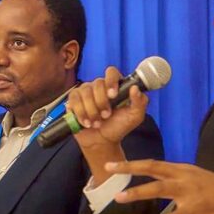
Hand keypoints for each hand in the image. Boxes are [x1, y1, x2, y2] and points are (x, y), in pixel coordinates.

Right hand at [65, 67, 148, 182]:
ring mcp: (85, 92)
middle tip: (106, 116)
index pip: (111, 72)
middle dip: (101, 102)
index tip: (113, 95)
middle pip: (97, 83)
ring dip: (91, 111)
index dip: (111, 81)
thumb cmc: (118, 127)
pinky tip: (86, 123)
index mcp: (115, 86)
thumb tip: (135, 88)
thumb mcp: (134, 117)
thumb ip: (140, 102)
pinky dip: (80, 113)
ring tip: (96, 122)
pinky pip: (74, 100)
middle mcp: (99, 86)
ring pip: (85, 93)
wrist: (102, 141)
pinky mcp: (74, 100)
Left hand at [107, 160, 213, 213]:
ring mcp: (191, 190)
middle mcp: (185, 176)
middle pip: (153, 169)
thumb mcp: (197, 190)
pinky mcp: (199, 206)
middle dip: (130, 168)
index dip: (133, 164)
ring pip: (159, 189)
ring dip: (138, 193)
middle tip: (109, 168)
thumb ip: (178, 200)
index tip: (113, 164)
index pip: (154, 164)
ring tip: (120, 198)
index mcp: (184, 170)